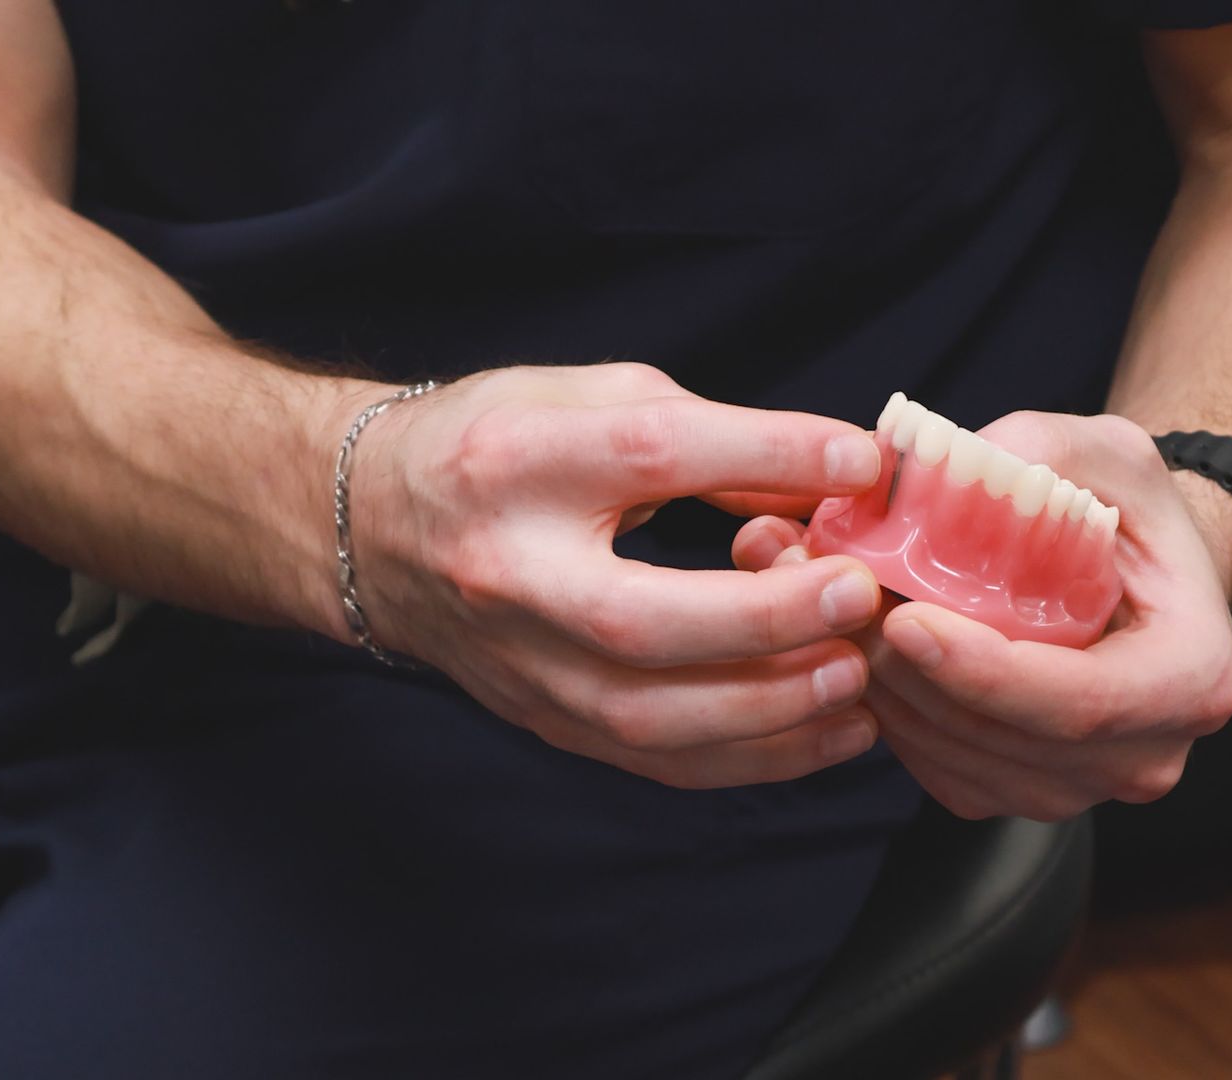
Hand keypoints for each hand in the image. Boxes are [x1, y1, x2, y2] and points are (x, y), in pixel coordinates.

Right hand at [339, 362, 888, 788]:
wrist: (372, 527)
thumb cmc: (499, 447)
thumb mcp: (594, 399)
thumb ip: (710, 433)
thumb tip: (830, 472)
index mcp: (519, 462)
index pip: (651, 456)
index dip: (764, 454)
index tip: (859, 461)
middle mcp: (510, 573)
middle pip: (643, 619)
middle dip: (767, 618)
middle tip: (857, 596)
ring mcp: (523, 664)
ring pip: (652, 717)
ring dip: (772, 707)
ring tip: (855, 673)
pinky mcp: (545, 720)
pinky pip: (659, 761)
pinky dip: (755, 757)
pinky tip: (827, 731)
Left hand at [731, 410, 1231, 819]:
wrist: (1138, 571)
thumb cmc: (1129, 508)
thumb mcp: (1107, 453)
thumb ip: (1035, 450)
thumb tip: (927, 463)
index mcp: (1191, 678)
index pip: (1079, 703)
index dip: (983, 672)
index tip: (905, 618)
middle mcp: (1145, 755)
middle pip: (1006, 739)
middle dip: (907, 674)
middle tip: (827, 595)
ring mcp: (1084, 786)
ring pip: (960, 762)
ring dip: (881, 692)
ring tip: (820, 607)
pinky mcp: (1024, 791)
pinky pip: (942, 771)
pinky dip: (890, 715)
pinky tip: (850, 646)